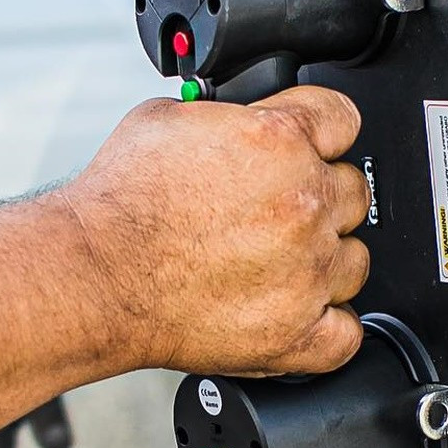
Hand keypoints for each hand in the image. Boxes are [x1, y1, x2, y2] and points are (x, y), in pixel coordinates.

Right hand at [64, 86, 371, 376]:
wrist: (91, 275)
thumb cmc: (117, 205)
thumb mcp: (166, 119)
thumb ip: (228, 115)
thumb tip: (244, 116)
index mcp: (278, 140)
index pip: (343, 119)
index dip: (322, 133)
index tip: (309, 147)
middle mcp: (302, 203)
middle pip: (353, 190)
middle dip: (317, 196)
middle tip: (271, 212)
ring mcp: (306, 271)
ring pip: (355, 260)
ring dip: (325, 260)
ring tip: (275, 264)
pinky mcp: (295, 332)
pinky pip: (348, 332)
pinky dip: (328, 326)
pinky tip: (300, 313)